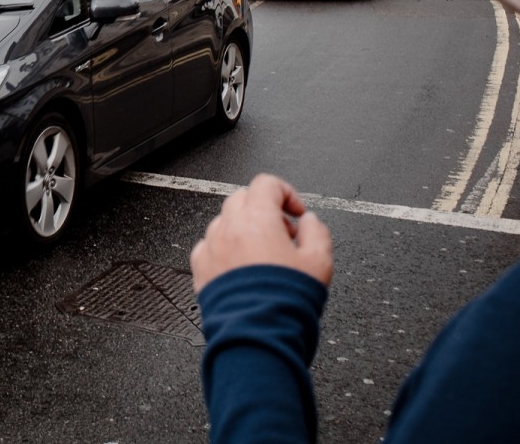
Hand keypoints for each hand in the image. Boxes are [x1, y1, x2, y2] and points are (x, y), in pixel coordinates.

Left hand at [190, 173, 332, 292]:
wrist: (258, 335)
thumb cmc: (286, 301)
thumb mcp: (320, 262)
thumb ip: (317, 231)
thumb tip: (309, 221)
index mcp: (257, 219)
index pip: (266, 184)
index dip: (287, 193)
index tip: (296, 213)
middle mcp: (228, 228)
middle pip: (243, 199)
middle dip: (265, 210)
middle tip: (284, 234)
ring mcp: (210, 247)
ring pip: (225, 222)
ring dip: (244, 229)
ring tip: (265, 256)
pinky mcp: (200, 269)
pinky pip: (210, 247)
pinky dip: (226, 249)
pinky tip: (243, 269)